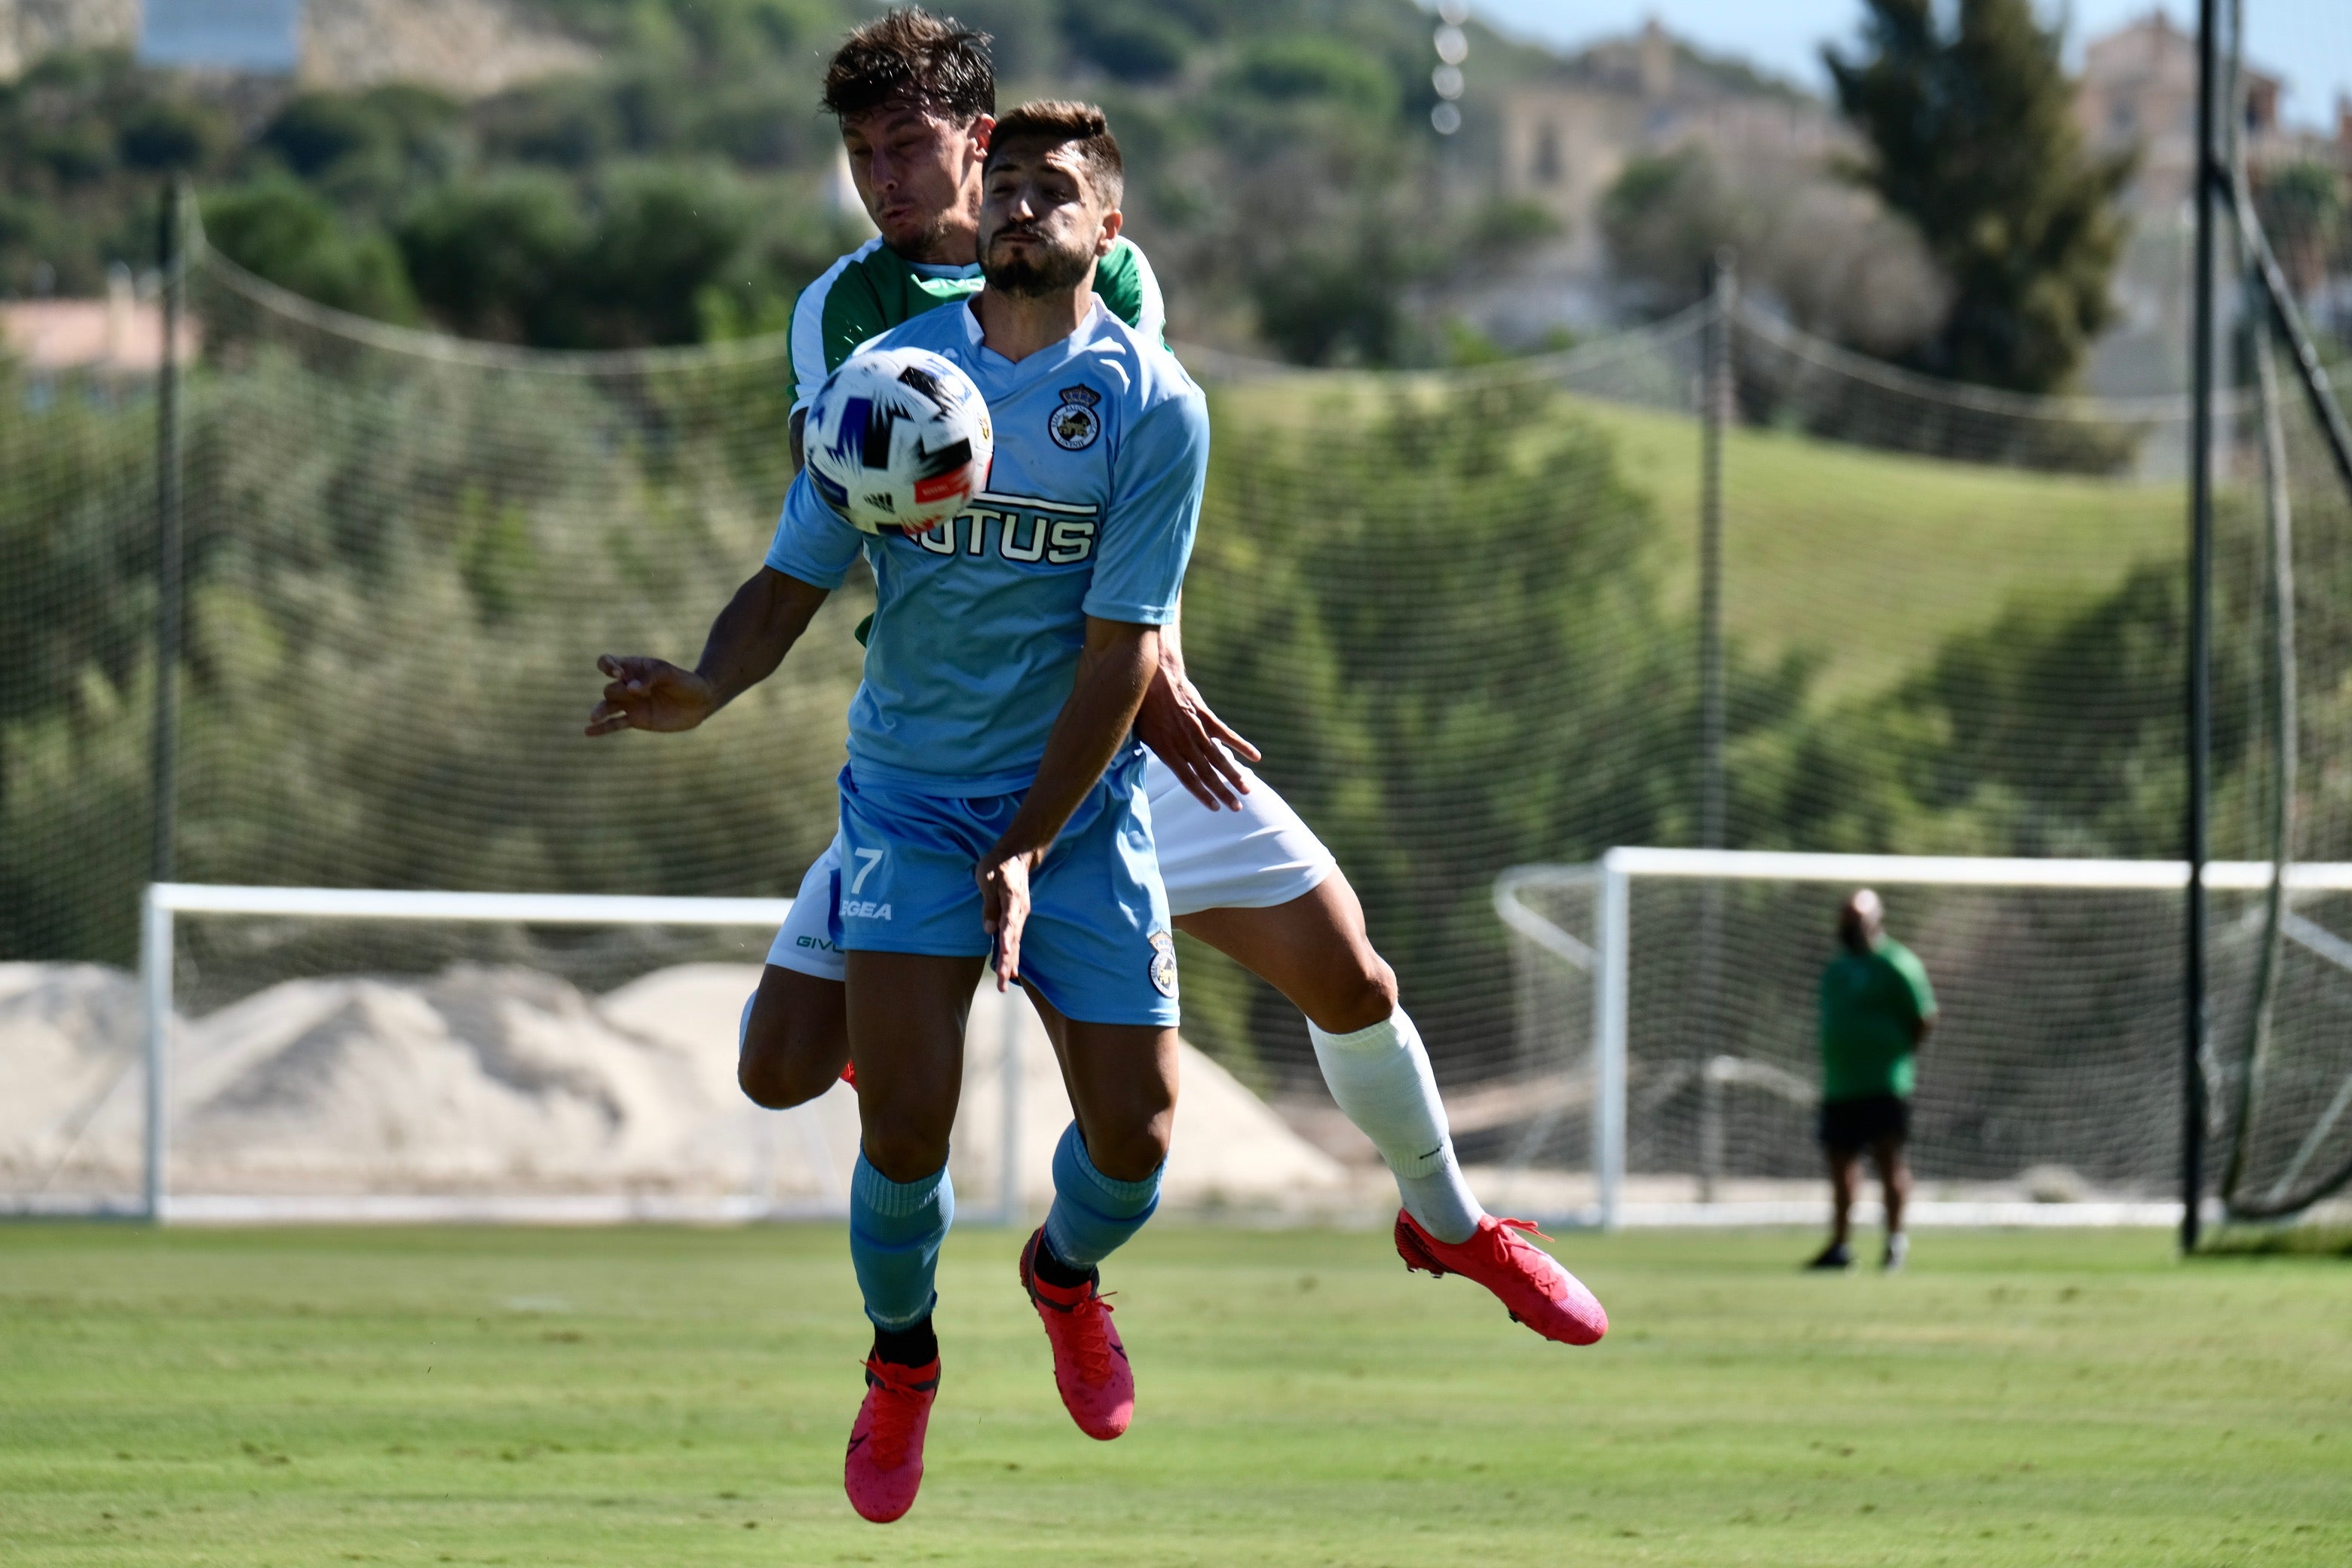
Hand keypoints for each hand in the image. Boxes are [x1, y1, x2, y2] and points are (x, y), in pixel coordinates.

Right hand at [585, 654, 719, 735]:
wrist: (699, 702)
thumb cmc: (684, 682)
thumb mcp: (669, 674)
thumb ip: (650, 678)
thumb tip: (631, 689)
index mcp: (633, 667)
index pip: (608, 663)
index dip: (608, 666)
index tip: (619, 673)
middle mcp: (627, 685)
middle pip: (610, 688)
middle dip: (618, 690)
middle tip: (637, 693)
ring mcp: (630, 703)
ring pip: (607, 706)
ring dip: (599, 711)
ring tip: (594, 717)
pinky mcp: (635, 720)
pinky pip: (614, 724)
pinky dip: (601, 728)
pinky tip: (587, 732)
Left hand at [975, 845, 1040, 991]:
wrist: (1017, 855)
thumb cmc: (998, 864)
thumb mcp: (987, 877)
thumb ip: (989, 904)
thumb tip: (989, 930)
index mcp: (1012, 899)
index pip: (1009, 922)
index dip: (1007, 939)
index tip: (1006, 954)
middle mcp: (1020, 911)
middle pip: (1013, 939)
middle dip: (1008, 963)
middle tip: (1003, 984)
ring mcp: (1020, 915)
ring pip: (1015, 943)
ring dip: (1010, 964)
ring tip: (1005, 984)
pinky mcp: (1017, 918)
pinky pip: (1016, 939)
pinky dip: (1014, 956)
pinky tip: (1012, 972)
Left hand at [1132, 664, 1260, 810]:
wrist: (1154, 676)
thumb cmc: (1141, 705)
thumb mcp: (1139, 732)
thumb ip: (1152, 749)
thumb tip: (1144, 763)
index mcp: (1166, 751)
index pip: (1188, 779)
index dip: (1202, 795)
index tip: (1215, 808)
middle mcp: (1184, 744)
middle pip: (1207, 774)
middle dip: (1223, 792)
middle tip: (1237, 808)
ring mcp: (1197, 730)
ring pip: (1219, 758)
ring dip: (1234, 775)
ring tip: (1247, 789)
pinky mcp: (1206, 717)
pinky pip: (1227, 734)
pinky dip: (1242, 746)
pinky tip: (1255, 756)